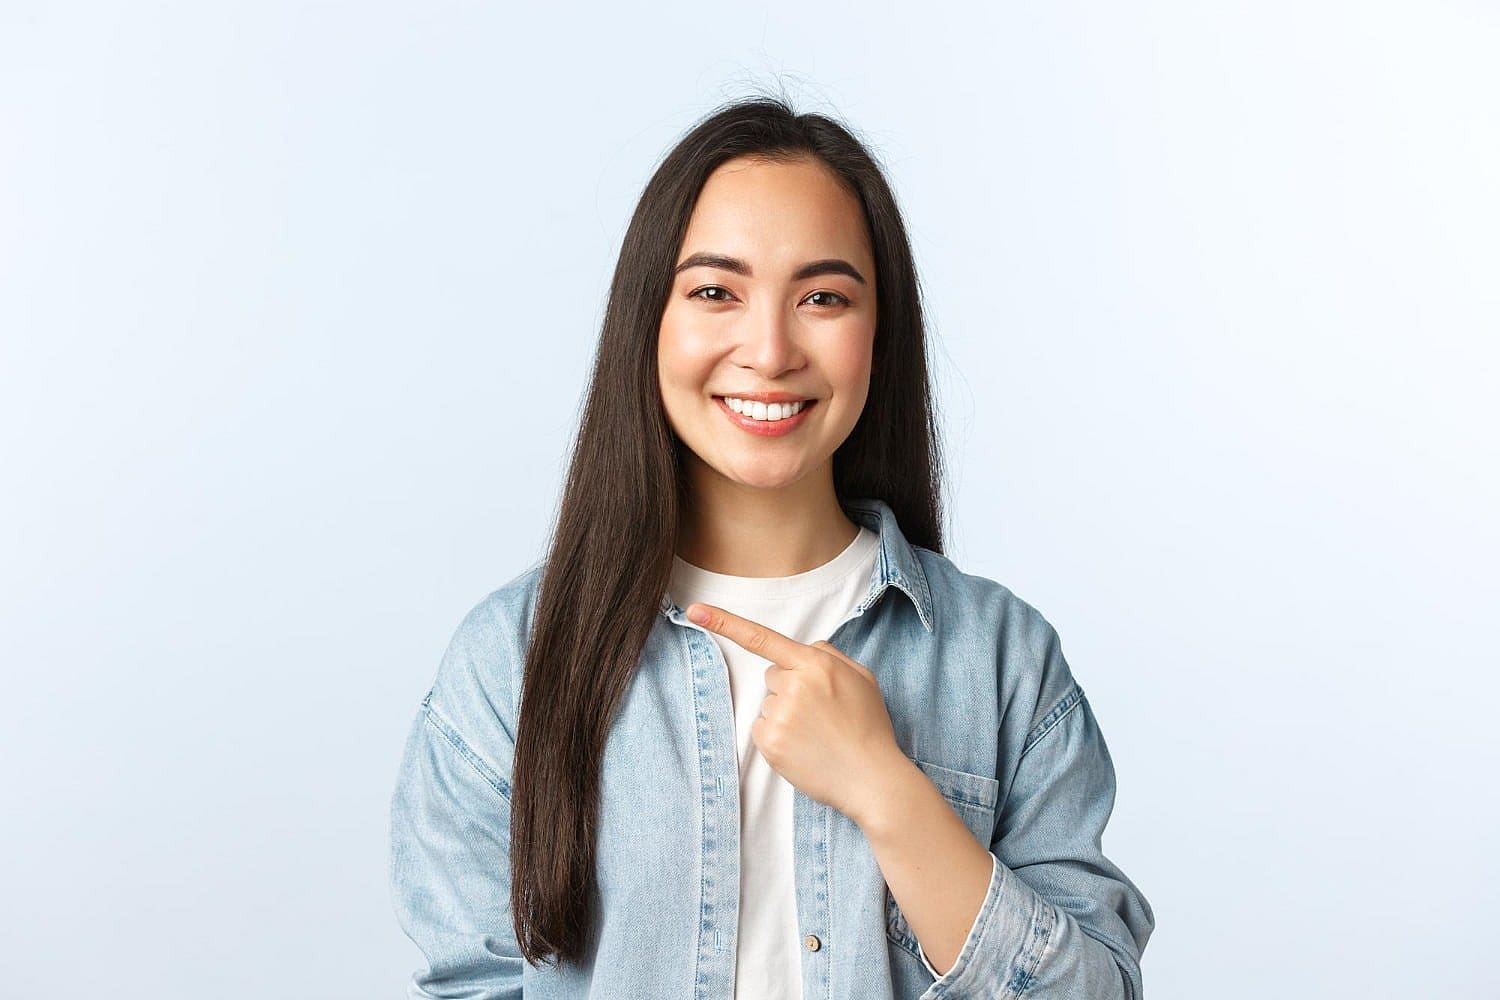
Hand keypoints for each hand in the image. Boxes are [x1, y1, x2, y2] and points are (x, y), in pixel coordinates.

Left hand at [686, 602, 906, 822]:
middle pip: (773, 676)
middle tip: (821, 712)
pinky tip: (803, 747)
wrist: (871, 778)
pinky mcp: (769, 743)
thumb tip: (804, 649)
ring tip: (817, 733)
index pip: (763, 638)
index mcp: (815, 664)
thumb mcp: (861, 678)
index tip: (694, 610)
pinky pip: (762, 728)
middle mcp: (793, 685)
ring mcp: (779, 715)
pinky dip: (778, 737)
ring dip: (786, 714)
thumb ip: (830, 655)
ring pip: (769, 704)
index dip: (725, 622)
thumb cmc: (868, 726)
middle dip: (790, 688)